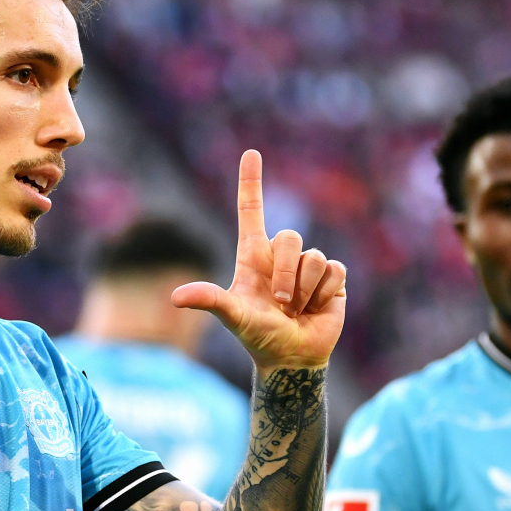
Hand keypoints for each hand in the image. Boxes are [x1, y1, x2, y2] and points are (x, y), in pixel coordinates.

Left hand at [172, 149, 345, 369]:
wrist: (290, 357)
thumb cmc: (258, 335)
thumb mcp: (233, 317)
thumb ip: (210, 301)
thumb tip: (176, 297)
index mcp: (253, 255)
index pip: (251, 210)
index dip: (251, 182)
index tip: (250, 153)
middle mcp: (279, 256)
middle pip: (289, 238)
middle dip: (285, 273)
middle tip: (280, 303)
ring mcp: (306, 266)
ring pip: (314, 258)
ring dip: (304, 290)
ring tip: (295, 309)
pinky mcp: (332, 279)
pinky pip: (334, 271)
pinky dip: (323, 294)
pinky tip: (316, 308)